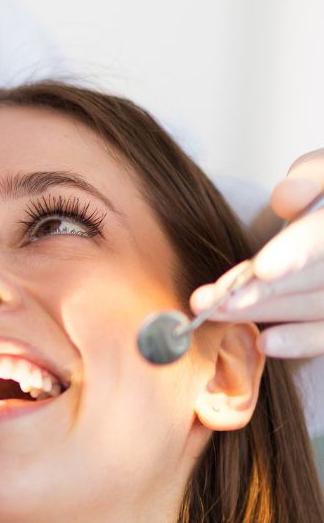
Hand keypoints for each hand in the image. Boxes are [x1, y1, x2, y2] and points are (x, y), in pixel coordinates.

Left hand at [191, 149, 323, 357]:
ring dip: (261, 313)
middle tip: (209, 301)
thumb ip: (308, 179)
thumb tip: (285, 198)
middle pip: (310, 280)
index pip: (320, 239)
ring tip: (212, 312)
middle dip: (259, 291)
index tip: (262, 270)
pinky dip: (299, 341)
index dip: (293, 254)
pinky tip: (264, 342)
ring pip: (311, 308)